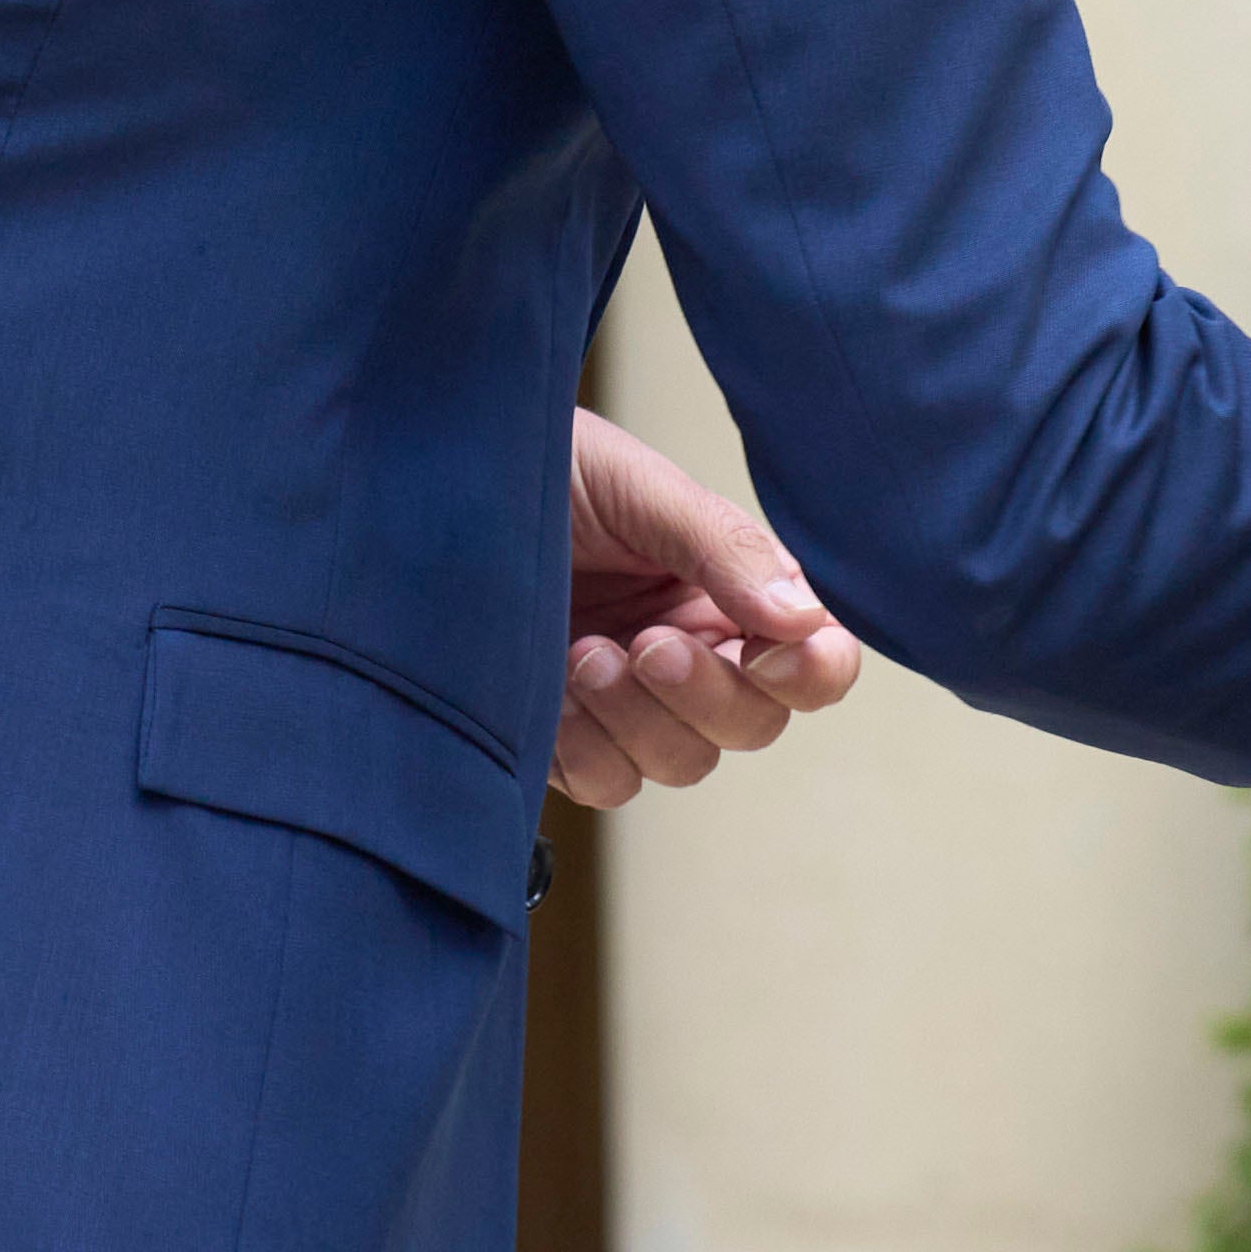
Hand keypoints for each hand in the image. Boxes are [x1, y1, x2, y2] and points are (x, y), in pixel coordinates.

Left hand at [555, 404, 869, 810]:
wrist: (434, 487)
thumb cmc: (547, 470)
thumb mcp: (642, 489)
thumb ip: (728, 550)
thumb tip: (805, 621)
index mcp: (735, 592)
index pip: (816, 662)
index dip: (811, 671)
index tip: (767, 650)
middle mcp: (697, 653)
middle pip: (753, 724)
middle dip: (705, 694)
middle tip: (648, 644)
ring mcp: (632, 701)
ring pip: (683, 761)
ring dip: (637, 718)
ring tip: (583, 652)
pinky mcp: (568, 735)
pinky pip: (606, 781)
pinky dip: (585, 746)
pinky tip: (552, 686)